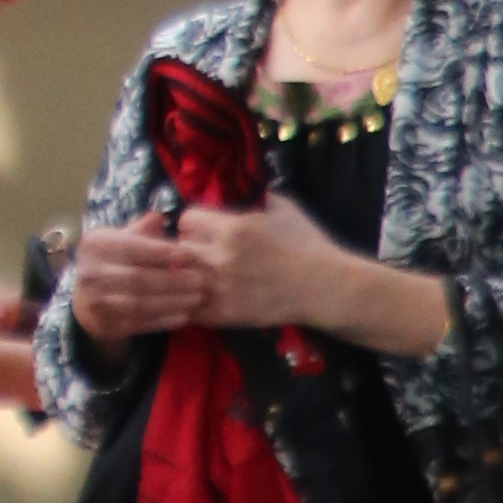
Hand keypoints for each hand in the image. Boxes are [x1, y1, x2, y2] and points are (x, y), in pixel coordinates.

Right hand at [68, 215, 209, 345]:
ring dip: (171, 302)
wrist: (87, 299)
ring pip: (139, 304)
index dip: (161, 252)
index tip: (188, 255)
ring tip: (196, 298)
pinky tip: (182, 316)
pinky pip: (138, 324)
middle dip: (172, 280)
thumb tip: (160, 217)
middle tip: (199, 280)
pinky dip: (162, 321)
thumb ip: (142, 229)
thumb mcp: (121, 239)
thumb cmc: (113, 261)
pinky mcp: (106, 325)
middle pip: (137, 278)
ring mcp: (96, 301)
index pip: (132, 248)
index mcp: (95, 245)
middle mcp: (90, 273)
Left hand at [168, 196, 354, 333]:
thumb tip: (245, 187)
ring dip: (186, 277)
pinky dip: (192, 305)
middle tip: (195, 254)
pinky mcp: (225, 314)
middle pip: (178, 249)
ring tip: (196, 277)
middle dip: (186, 249)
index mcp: (232, 228)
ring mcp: (220, 288)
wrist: (324, 287)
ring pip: (180, 280)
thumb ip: (258, 197)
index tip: (201, 230)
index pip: (186, 220)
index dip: (193, 224)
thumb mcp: (283, 208)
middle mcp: (220, 257)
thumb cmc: (307, 245)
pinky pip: (191, 310)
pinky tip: (202, 300)